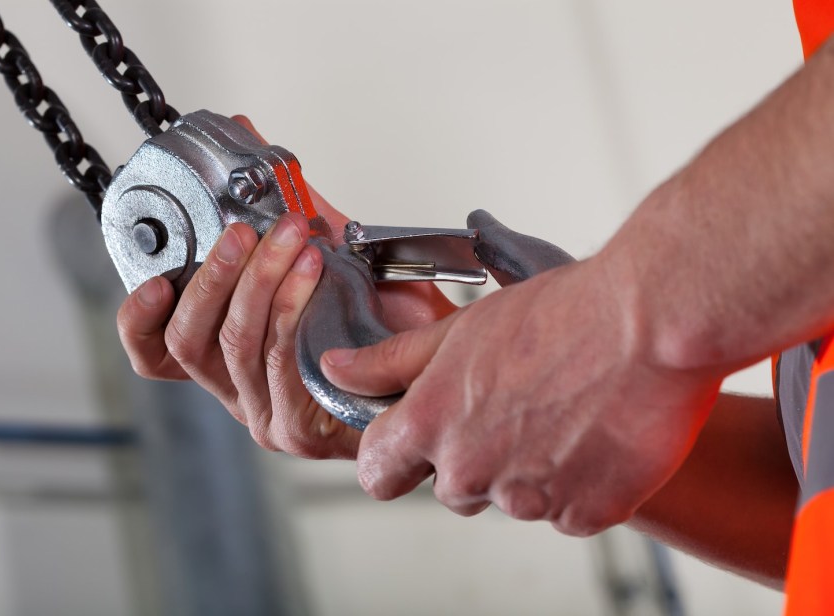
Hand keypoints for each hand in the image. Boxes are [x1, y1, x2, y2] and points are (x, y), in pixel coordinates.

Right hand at [117, 116, 454, 459]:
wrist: (438, 362)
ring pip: (236, 344)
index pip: (157, 354)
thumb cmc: (382, 319)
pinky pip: (279, 360)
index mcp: (229, 359)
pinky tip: (311, 272)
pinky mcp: (299, 428)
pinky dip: (292, 306)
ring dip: (260, 281)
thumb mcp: (324, 254)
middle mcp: (239, 390)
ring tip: (291, 239)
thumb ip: (285, 208)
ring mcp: (267, 414)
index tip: (156, 277)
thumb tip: (250, 138)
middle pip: (190, 342)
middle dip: (214, 276)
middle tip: (243, 231)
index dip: (140, 319)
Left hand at [320, 256, 721, 534]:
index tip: (408, 443)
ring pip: (513, 498)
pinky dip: (578, 485)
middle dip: (471, 457)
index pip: (377, 472)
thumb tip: (337, 370)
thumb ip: (391, 361)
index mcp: (431, 424)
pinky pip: (567, 512)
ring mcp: (529, 499)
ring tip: (564, 410)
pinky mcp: (587, 514)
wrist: (651, 322)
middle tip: (513, 405)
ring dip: (529, 470)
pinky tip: (596, 434)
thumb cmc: (560, 314)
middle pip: (450, 488)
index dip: (390, 458)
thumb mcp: (460, 329)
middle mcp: (472, 471)